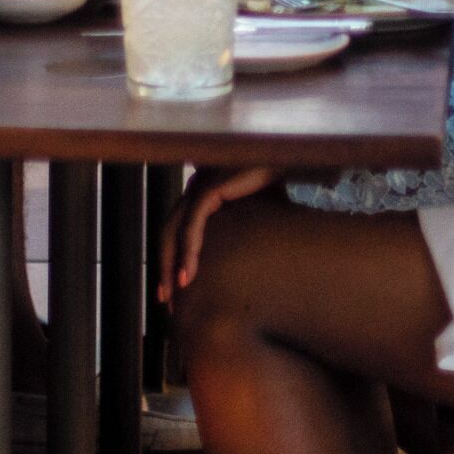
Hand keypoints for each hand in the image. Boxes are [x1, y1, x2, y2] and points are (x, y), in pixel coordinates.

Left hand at [163, 166, 279, 296]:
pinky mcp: (209, 187)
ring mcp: (200, 184)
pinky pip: (191, 226)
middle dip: (166, 267)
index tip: (178, 287)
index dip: (176, 257)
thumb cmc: (276, 181)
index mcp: (203, 191)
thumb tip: (253, 259)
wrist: (287, 154)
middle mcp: (196, 186)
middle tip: (167, 299)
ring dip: (172, 264)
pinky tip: (187, 276)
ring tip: (177, 293)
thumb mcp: (257, 212)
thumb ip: (245, 229)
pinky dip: (187, 252)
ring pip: (175, 231)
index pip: (180, 229)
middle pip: (170, 232)